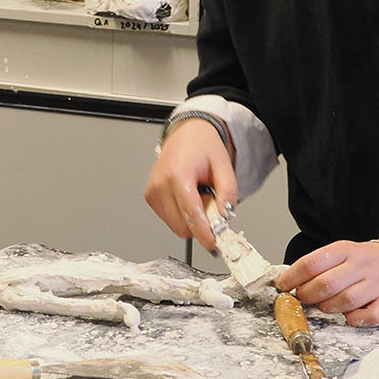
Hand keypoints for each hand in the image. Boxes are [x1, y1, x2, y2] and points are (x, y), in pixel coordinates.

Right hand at [143, 119, 237, 254]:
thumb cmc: (203, 145)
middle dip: (200, 225)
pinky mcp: (150, 196)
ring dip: (191, 220)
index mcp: (178, 175)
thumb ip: (228, 193)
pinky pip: (169, 218)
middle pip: (182, 225)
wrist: (187, 133)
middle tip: (211, 205)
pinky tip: (187, 197)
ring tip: (198, 196)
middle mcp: (160, 184)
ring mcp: (152, 191)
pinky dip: (182, 215)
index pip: (190, 214)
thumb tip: (225, 216)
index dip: (203, 233)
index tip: (213, 245)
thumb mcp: (224, 166)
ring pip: (175, 225)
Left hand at [275, 240, 378, 326]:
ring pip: (347, 300)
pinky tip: (349, 317)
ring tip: (324, 307)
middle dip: (307, 295)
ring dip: (329, 307)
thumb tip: (288, 283)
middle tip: (302, 299)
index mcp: (344, 250)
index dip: (292, 277)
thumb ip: (319, 267)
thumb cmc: (364, 262)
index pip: (311, 263)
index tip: (281, 286)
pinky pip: (372, 315)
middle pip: (326, 283)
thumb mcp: (342, 254)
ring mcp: (377, 284)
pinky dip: (357, 320)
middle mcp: (360, 266)